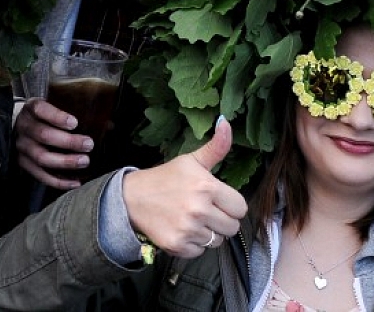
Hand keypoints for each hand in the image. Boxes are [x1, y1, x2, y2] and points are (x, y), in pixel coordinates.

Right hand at [15, 98, 94, 188]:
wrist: (21, 125)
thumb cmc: (46, 115)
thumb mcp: (55, 105)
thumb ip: (77, 112)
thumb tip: (110, 125)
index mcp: (32, 108)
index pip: (41, 110)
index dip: (57, 117)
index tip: (75, 123)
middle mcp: (24, 127)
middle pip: (44, 135)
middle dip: (68, 142)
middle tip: (89, 144)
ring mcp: (22, 147)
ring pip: (42, 157)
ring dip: (65, 161)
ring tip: (84, 161)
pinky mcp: (23, 164)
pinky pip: (40, 175)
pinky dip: (58, 181)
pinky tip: (75, 182)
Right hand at [122, 117, 247, 258]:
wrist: (133, 197)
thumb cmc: (166, 177)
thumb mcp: (192, 160)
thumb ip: (216, 147)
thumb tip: (226, 121)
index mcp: (207, 187)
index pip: (240, 208)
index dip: (231, 204)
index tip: (218, 200)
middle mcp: (199, 209)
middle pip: (232, 227)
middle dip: (222, 220)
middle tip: (206, 211)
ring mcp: (188, 229)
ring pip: (217, 241)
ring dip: (208, 233)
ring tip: (193, 220)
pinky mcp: (177, 245)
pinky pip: (200, 252)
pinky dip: (193, 244)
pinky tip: (183, 230)